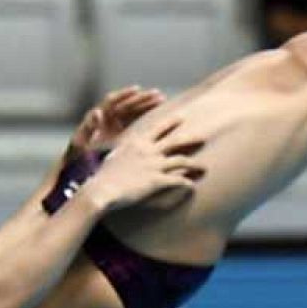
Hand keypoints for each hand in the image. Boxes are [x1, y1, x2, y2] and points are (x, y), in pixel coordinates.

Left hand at [69, 86, 166, 157]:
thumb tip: (97, 112)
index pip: (112, 100)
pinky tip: (159, 115)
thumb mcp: (81, 140)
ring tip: (161, 99)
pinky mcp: (122, 132)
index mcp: (98, 115)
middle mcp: (108, 116)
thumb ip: (89, 126)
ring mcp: (116, 123)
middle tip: (157, 93)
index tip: (137, 89)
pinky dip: (146, 116)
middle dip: (141, 98)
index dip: (124, 94)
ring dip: (146, 105)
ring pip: (133, 110)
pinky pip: (135, 121)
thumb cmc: (79, 153)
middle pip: (126, 103)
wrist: (78, 164)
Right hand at [81, 117, 203, 210]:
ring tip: (205, 168)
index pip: (158, 128)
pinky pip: (178, 180)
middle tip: (205, 137)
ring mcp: (153, 165)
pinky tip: (192, 186)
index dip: (171, 122)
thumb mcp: (114, 156)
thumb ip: (125, 151)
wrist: (101, 189)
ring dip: (196, 164)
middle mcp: (148, 150)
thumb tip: (126, 151)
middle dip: (192, 139)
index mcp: (137, 142)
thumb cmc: (103, 175)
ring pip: (182, 161)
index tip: (181, 118)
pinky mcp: (156, 180)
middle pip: (176, 141)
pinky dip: (187, 183)